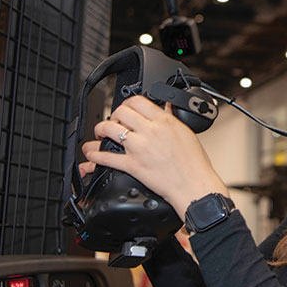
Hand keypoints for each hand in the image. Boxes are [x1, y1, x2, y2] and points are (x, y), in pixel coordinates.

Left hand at [81, 95, 229, 217]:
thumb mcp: (186, 133)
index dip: (128, 103)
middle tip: (114, 121)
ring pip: (110, 129)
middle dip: (114, 115)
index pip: (138, 101)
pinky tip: (93, 154)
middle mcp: (150, 131)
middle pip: (121, 112)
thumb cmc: (194, 164)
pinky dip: (95, 156)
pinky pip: (107, 158)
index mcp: (164, 121)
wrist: (194, 186)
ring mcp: (139, 148)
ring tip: (101, 134)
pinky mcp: (133, 165)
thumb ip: (172, 118)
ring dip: (101, 130)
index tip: (126, 108)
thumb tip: (166, 107)